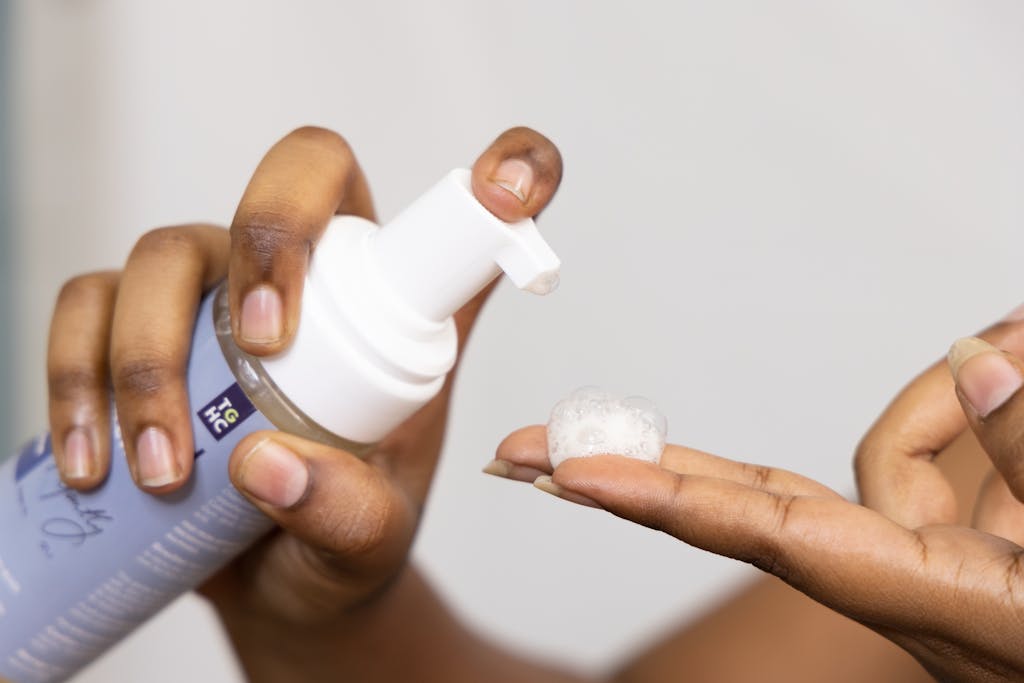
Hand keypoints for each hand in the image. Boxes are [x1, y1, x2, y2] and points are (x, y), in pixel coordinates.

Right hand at [46, 126, 562, 632]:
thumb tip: (265, 465)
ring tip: (166, 472)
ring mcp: (222, 294)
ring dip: (151, 354)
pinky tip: (95, 460)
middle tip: (264, 345)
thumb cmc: (344, 535)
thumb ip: (347, 512)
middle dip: (272, 231)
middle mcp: (315, 280)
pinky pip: (89, 305)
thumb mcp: (371, 534)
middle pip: (297, 174)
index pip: (454, 218)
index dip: (503, 171)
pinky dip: (77, 374)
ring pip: (169, 251)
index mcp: (400, 312)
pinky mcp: (141, 327)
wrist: (278, 584)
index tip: (513, 190)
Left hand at [490, 314, 1023, 681]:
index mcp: (934, 603)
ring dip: (967, 399)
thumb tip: (984, 354)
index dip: (669, 500)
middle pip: (750, 505)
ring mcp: (927, 560)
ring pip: (898, 449)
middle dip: (645, 469)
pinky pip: (945, 454)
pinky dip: (982, 416)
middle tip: (529, 451)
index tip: (572, 474)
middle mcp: (908, 584)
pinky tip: (1022, 373)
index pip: (767, 536)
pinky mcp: (958, 538)